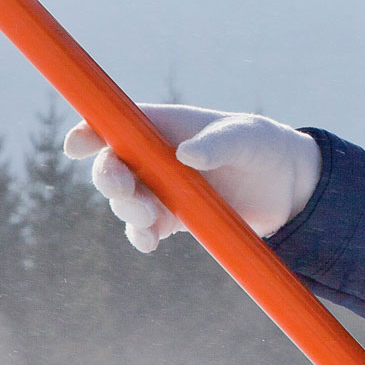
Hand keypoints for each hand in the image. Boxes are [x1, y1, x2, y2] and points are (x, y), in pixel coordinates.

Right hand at [62, 104, 320, 251]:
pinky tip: (149, 241)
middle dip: (108, 178)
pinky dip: (141, 235)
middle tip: (124, 190)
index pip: (115, 123)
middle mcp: (154, 156)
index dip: (90, 131)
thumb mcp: (247, 138)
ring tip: (151, 216)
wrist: (288, 187)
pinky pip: (144, 229)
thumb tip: (186, 156)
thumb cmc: (263, 146)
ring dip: (128, 209)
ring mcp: (161, 189)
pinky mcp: (173, 218)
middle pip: (112, 165)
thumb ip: (218, 144)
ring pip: (124, 201)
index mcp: (164, 125)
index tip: (76, 146)